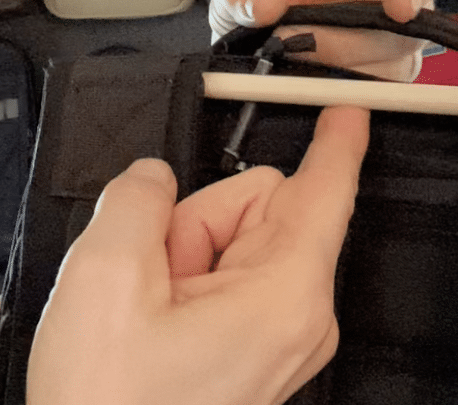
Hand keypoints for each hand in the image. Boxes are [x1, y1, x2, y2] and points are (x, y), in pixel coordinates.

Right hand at [27, 106, 369, 404]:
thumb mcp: (105, 278)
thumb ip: (136, 198)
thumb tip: (153, 178)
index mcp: (283, 294)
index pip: (325, 192)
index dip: (337, 143)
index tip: (351, 110)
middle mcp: (297, 316)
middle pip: (255, 207)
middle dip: (194, 222)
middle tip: (152, 274)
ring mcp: (278, 335)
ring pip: (232, 242)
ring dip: (180, 258)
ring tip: (149, 310)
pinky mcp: (257, 347)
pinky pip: (225, 279)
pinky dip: (185, 283)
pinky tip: (157, 320)